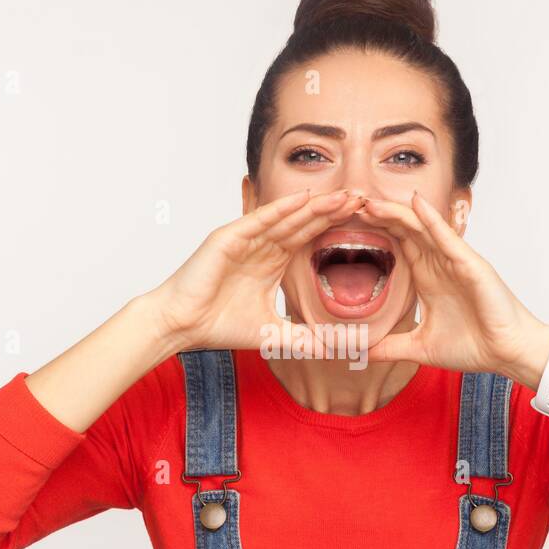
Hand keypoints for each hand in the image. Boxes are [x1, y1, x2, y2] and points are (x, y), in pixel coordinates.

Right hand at [147, 187, 365, 352]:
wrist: (181, 325)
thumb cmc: (217, 325)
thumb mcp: (271, 334)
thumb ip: (302, 339)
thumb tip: (333, 352)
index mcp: (272, 262)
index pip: (310, 239)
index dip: (335, 228)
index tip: (366, 222)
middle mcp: (262, 245)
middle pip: (304, 223)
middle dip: (333, 211)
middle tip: (364, 199)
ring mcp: (246, 238)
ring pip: (287, 218)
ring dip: (316, 206)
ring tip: (344, 196)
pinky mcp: (229, 237)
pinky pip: (260, 220)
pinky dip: (282, 209)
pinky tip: (305, 200)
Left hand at [355, 191, 548, 382]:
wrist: (507, 354)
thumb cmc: (475, 346)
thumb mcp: (420, 348)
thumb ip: (390, 348)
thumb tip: (361, 353)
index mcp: (427, 278)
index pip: (397, 246)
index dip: (374, 232)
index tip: (344, 223)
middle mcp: (439, 264)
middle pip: (404, 231)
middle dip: (378, 216)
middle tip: (348, 204)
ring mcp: (455, 261)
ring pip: (421, 228)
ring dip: (396, 213)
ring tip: (370, 201)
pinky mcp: (470, 264)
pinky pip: (447, 237)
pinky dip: (431, 219)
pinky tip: (415, 203)